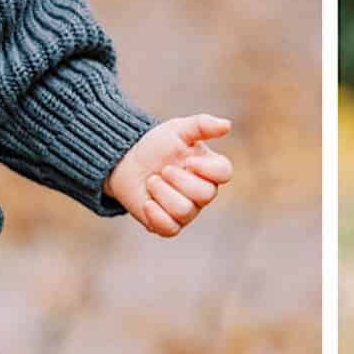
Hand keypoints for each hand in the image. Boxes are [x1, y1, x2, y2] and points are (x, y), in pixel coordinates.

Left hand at [105, 114, 233, 236]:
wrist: (127, 162)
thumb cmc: (157, 145)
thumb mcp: (178, 129)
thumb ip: (202, 125)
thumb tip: (227, 125)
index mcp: (209, 168)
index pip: (224, 173)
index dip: (207, 169)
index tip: (188, 160)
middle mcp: (203, 192)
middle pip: (205, 194)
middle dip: (179, 180)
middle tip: (163, 169)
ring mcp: (187, 211)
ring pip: (185, 211)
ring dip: (163, 193)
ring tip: (152, 181)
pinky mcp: (169, 225)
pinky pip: (170, 228)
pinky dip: (156, 215)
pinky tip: (147, 202)